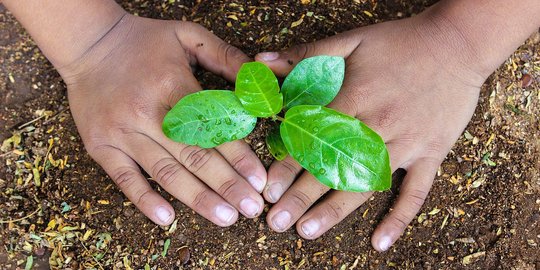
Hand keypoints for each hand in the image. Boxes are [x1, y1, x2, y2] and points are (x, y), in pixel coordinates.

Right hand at [60, 14, 266, 226]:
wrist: (88, 43)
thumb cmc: (144, 42)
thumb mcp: (188, 36)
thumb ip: (225, 56)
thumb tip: (257, 81)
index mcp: (172, 84)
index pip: (211, 127)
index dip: (238, 156)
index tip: (259, 180)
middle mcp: (147, 112)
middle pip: (193, 156)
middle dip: (226, 185)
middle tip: (251, 208)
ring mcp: (122, 132)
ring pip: (165, 172)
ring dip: (197, 198)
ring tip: (225, 218)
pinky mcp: (101, 146)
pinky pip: (124, 178)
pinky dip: (145, 200)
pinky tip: (167, 218)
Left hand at [255, 9, 490, 249]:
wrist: (458, 44)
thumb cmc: (400, 42)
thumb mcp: (351, 40)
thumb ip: (306, 54)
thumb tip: (262, 62)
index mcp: (356, 99)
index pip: (314, 138)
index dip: (288, 165)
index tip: (268, 189)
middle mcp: (379, 126)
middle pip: (334, 168)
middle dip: (302, 197)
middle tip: (275, 222)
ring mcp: (408, 143)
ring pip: (367, 185)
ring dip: (335, 211)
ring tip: (307, 231)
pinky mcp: (431, 153)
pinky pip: (416, 192)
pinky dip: (399, 218)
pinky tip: (379, 242)